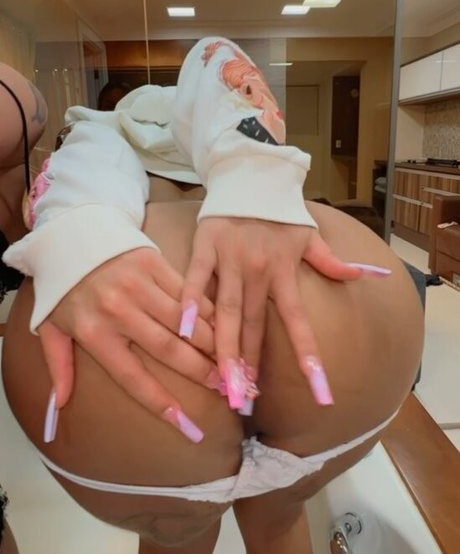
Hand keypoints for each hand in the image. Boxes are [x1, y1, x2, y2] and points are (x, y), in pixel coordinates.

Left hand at [38, 247, 218, 441]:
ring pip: (183, 320)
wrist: (70, 233)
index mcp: (94, 332)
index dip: (160, 401)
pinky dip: (205, 310)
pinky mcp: (153, 263)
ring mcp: (138, 285)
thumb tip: (59, 407)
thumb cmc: (63, 286)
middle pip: (168, 348)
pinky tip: (221, 322)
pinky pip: (186, 292)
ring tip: (229, 358)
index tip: (186, 423)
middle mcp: (118, 311)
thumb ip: (58, 365)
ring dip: (210, 341)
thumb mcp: (50, 326)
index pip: (132, 376)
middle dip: (200, 371)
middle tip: (224, 386)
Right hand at [180, 218, 368, 409]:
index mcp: (283, 269)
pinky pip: (196, 279)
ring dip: (224, 347)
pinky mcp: (206, 246)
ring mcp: (230, 259)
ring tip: (223, 381)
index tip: (318, 389)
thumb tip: (363, 276)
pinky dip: (190, 303)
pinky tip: (183, 331)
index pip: (297, 319)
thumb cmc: (280, 208)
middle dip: (251, 363)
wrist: (251, 172)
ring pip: (227, 310)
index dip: (307, 355)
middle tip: (246, 400)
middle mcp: (258, 269)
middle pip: (255, 324)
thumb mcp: (309, 233)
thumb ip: (331, 260)